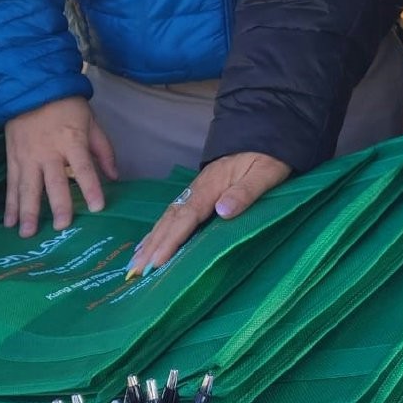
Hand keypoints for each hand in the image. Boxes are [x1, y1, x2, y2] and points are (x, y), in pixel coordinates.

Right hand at [4, 96, 118, 237]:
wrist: (31, 88)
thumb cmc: (67, 107)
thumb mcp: (92, 122)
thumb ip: (103, 150)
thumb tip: (115, 177)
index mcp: (72, 141)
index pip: (83, 168)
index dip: (91, 188)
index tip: (98, 207)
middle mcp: (48, 151)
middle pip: (54, 182)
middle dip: (58, 205)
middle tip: (62, 227)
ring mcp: (27, 156)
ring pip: (28, 187)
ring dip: (28, 211)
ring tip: (28, 233)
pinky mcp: (12, 158)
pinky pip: (11, 184)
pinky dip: (9, 204)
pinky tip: (9, 222)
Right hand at [127, 152, 291, 275]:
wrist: (263, 132)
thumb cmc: (267, 157)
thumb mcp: (265, 173)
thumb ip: (245, 192)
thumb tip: (222, 211)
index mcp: (212, 185)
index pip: (187, 216)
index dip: (171, 240)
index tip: (157, 261)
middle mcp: (198, 188)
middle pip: (170, 219)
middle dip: (152, 245)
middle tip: (135, 270)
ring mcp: (196, 190)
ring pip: (168, 217)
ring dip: (151, 240)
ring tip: (135, 262)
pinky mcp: (198, 192)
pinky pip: (173, 214)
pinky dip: (159, 230)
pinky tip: (148, 242)